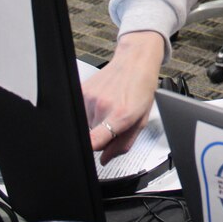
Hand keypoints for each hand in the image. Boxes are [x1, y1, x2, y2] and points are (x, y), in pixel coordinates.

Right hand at [82, 31, 165, 164]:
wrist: (135, 62)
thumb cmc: (142, 89)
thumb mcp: (141, 120)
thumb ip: (123, 144)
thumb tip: (105, 159)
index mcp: (121, 115)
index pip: (94, 141)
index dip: (90, 150)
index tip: (89, 153)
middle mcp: (103, 106)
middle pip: (92, 137)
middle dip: (102, 137)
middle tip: (115, 123)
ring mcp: (90, 97)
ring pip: (87, 125)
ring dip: (97, 123)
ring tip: (111, 108)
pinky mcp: (81, 90)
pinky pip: (80, 112)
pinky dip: (90, 112)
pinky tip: (102, 102)